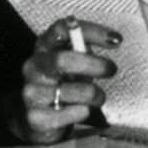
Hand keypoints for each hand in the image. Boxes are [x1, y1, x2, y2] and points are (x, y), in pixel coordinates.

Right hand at [9, 18, 121, 144]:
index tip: (116, 40)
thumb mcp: (74, 62)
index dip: (91, 31)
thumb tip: (111, 39)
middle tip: (111, 69)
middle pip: (62, 60)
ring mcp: (31, 92)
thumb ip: (85, 49)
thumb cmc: (64, 83)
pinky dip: (84, 111)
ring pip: (70, 90)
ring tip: (97, 97)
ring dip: (94, 94)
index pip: (62, 29)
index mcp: (44, 47)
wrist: (37, 118)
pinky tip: (81, 110)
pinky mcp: (36, 117)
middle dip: (93, 64)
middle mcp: (34, 67)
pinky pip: (71, 113)